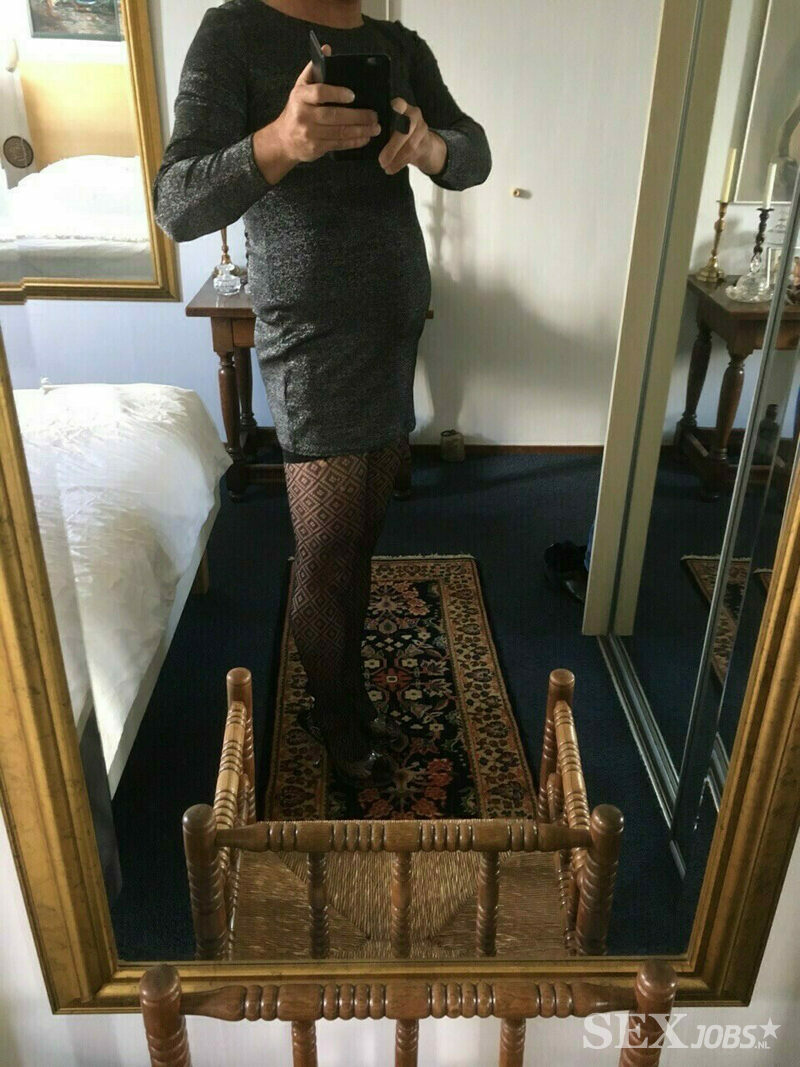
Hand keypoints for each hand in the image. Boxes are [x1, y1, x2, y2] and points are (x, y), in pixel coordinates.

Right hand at [253, 45, 380, 180]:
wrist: (284, 139)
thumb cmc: (297, 108)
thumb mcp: (301, 87)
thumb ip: (314, 68)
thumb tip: (327, 49)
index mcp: (300, 96)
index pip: (319, 92)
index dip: (337, 93)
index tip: (353, 95)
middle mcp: (303, 115)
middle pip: (333, 115)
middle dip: (357, 116)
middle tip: (374, 115)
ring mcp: (309, 133)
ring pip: (339, 132)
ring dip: (360, 130)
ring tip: (375, 127)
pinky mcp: (315, 148)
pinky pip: (338, 144)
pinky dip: (354, 142)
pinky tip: (365, 138)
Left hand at [378, 98, 446, 176]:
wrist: (424, 145)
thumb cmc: (401, 134)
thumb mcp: (392, 126)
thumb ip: (383, 126)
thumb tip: (368, 135)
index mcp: (403, 108)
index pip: (401, 104)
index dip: (399, 106)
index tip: (395, 106)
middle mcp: (414, 115)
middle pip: (405, 130)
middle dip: (392, 148)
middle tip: (381, 161)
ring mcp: (422, 129)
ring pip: (409, 145)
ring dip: (395, 159)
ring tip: (384, 166)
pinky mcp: (426, 143)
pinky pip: (412, 155)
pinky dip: (399, 164)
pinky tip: (391, 169)